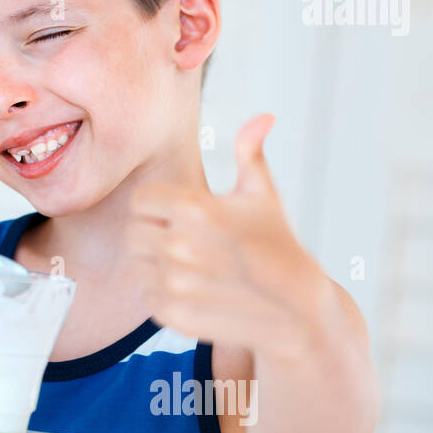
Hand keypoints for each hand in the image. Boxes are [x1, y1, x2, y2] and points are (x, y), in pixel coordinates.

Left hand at [123, 114, 327, 356]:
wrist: (298, 311)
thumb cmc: (277, 245)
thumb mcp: (264, 195)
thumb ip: (251, 152)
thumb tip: (263, 117)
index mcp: (196, 209)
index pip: (140, 201)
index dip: (157, 207)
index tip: (180, 216)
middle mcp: (180, 246)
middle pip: (134, 234)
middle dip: (156, 236)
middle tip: (190, 243)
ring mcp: (176, 284)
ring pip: (138, 267)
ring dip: (158, 266)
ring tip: (196, 267)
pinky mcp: (174, 315)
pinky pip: (147, 297)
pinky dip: (165, 295)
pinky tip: (197, 291)